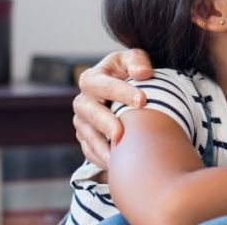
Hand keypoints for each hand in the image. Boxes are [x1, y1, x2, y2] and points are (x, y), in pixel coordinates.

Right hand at [73, 49, 154, 168]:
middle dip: (105, 123)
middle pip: (89, 112)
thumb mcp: (132, 61)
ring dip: (101, 147)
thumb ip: (137, 61)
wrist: (122, 93)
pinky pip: (89, 151)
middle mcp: (83, 101)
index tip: (142, 100)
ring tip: (117, 157)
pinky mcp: (85, 139)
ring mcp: (82, 122)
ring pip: (87, 135)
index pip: (103, 84)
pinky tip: (115, 165)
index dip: (121, 92)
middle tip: (122, 133)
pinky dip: (100, 158)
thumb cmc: (128, 73)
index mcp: (92, 78)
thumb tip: (143, 73)